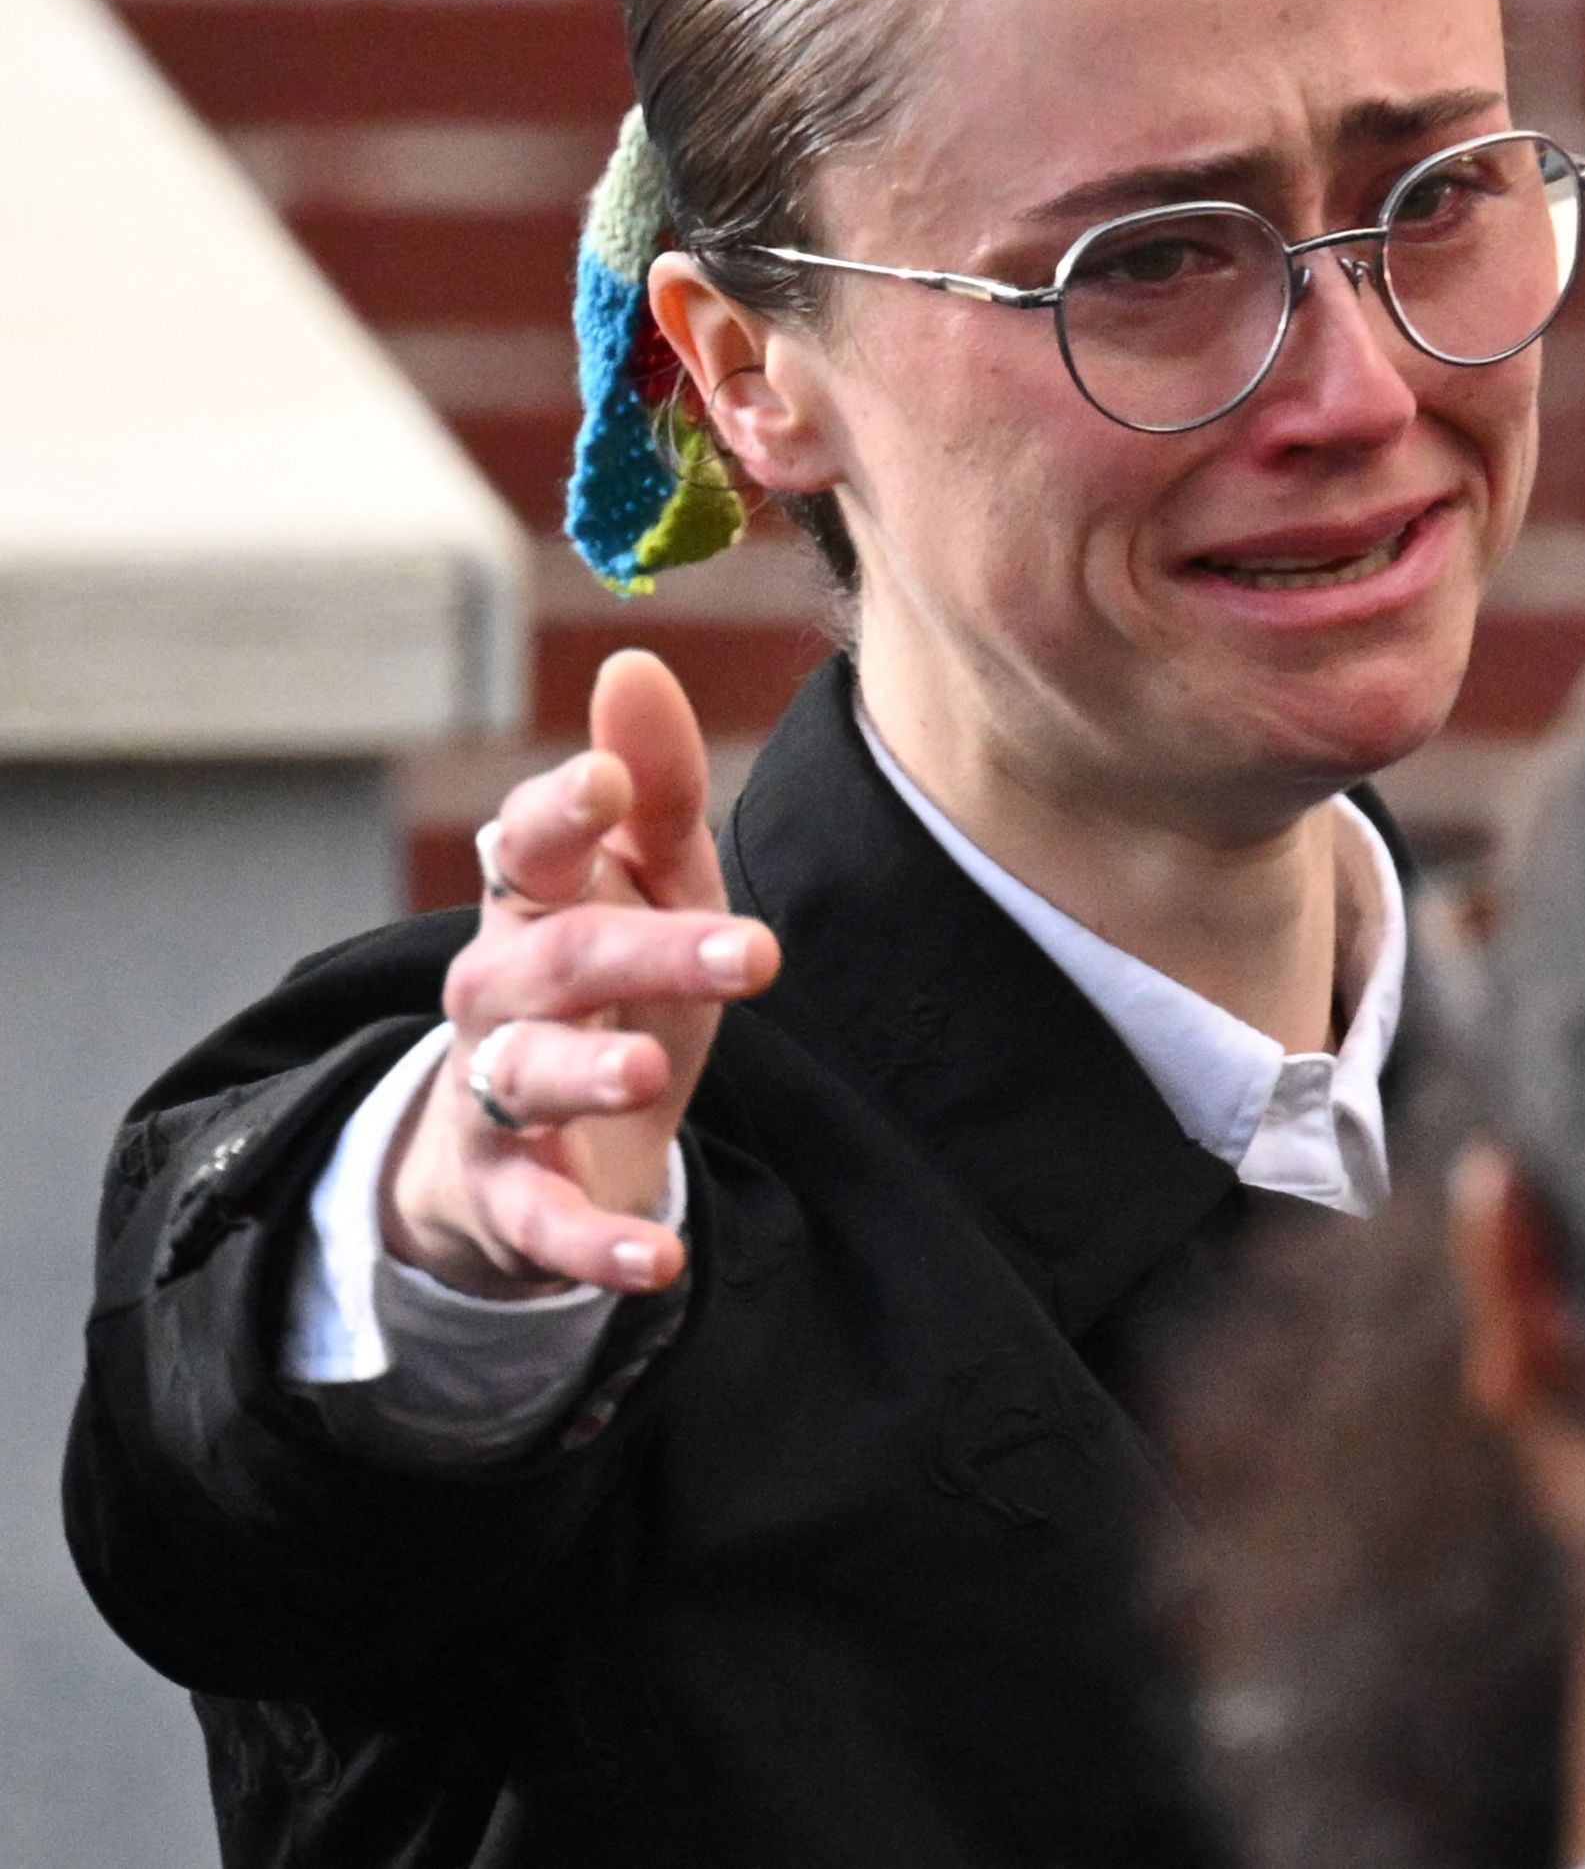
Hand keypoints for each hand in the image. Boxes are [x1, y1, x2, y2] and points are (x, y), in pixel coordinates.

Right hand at [382, 651, 777, 1297]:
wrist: (522, 1141)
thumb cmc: (606, 983)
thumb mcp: (647, 887)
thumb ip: (653, 788)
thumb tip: (637, 659)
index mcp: (534, 904)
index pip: (530, 842)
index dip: (562, 812)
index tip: (608, 781)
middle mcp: (499, 990)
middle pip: (563, 959)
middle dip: (648, 949)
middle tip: (753, 951)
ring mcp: (495, 1094)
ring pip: (526, 1075)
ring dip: (588, 1074)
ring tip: (647, 1074)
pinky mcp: (511, 1195)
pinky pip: (545, 1222)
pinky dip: (596, 1243)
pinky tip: (661, 1261)